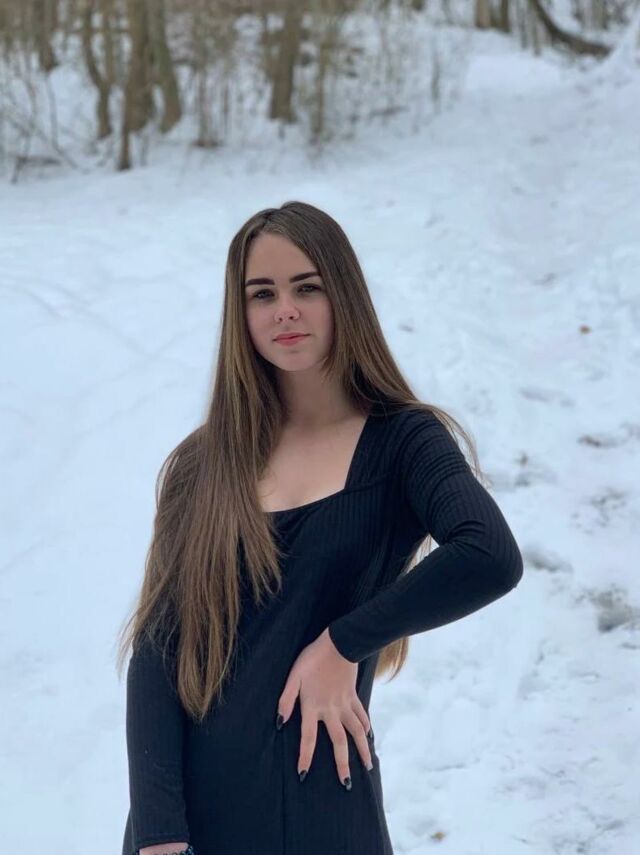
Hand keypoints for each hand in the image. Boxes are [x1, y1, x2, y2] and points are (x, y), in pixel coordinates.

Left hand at [276, 627, 373, 788]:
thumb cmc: (313, 659)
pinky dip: (366, 726)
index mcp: (314, 706)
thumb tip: (280, 723)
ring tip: (367, 767)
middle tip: (346, 784)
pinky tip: (368, 735)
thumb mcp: (294, 676)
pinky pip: (361, 715)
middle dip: (343, 764)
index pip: (308, 738)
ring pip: (355, 732)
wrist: (339, 644)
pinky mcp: (353, 695)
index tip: (303, 775)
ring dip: (362, 750)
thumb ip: (286, 699)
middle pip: (338, 742)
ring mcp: (345, 704)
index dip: (305, 757)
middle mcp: (331, 710)